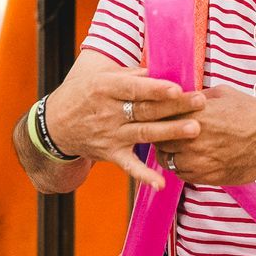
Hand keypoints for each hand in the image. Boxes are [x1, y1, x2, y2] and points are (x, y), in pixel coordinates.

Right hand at [43, 63, 204, 188]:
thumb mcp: (98, 78)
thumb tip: (157, 71)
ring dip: (170, 132)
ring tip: (195, 129)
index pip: (134, 89)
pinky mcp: (110, 154)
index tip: (177, 88)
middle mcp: (108, 113)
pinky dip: (144, 176)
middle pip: (146, 110)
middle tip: (201, 102)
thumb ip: (129, 75)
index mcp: (105, 89)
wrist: (54, 126)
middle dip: (175, 107)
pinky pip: (130, 166)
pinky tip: (161, 183)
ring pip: (144, 134)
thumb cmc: (81, 96)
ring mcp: (110, 135)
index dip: (156, 89)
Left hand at [156, 85, 255, 186]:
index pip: (159, 115)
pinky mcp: (208, 177)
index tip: (157, 114)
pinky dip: (181, 167)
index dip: (156, 114)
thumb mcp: (223, 94)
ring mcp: (199, 161)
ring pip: (167, 160)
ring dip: (169, 152)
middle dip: (159, 134)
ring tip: (176, 146)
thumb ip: (197, 97)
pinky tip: (189, 158)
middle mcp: (193, 140)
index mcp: (194, 115)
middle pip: (158, 139)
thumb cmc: (252, 114)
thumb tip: (180, 97)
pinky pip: (182, 174)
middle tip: (163, 131)